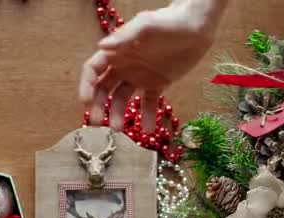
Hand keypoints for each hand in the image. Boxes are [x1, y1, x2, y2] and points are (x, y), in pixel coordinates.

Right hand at [79, 0, 227, 130]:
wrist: (198, 26)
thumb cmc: (169, 21)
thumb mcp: (146, 25)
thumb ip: (124, 37)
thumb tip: (101, 46)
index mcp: (116, 52)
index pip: (93, 70)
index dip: (87, 86)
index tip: (86, 102)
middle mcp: (123, 66)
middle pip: (103, 89)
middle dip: (98, 106)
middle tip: (96, 123)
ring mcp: (139, 77)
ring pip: (122, 100)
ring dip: (118, 115)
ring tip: (118, 130)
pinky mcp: (157, 85)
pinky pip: (148, 104)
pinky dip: (147, 117)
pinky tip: (148, 130)